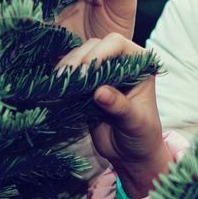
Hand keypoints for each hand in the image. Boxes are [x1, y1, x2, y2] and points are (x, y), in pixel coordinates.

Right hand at [57, 32, 168, 198]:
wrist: (129, 154)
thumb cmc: (142, 136)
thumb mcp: (135, 122)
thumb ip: (120, 105)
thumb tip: (99, 92)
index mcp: (140, 64)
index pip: (118, 44)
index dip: (100, 52)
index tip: (87, 70)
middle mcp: (121, 63)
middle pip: (95, 46)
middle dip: (79, 59)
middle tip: (69, 77)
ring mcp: (102, 73)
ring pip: (80, 57)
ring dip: (68, 66)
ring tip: (59, 81)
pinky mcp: (86, 86)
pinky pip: (72, 74)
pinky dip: (63, 77)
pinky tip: (55, 85)